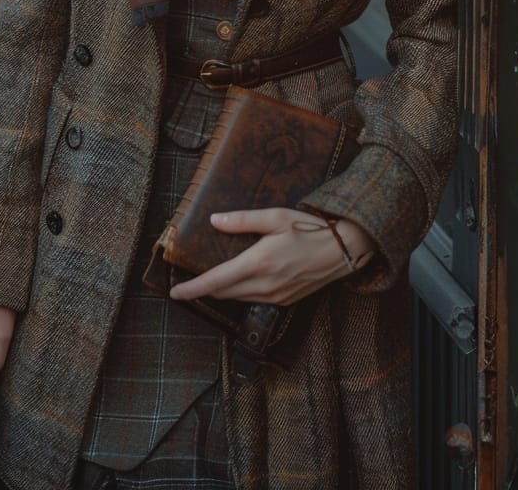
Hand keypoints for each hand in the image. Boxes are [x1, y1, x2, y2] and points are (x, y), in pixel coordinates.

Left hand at [169, 209, 374, 307]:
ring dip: (222, 291)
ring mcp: (275, 296)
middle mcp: (265, 285)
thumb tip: (214, 221)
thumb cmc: (310, 228)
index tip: (175, 293)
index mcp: (258, 263)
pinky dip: (241, 292)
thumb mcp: (275, 217)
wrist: (343, 250)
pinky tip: (240, 281)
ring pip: (238, 298)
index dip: (193, 289)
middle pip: (223, 293)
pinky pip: (254, 300)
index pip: (216, 281)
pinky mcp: (285, 301)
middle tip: (188, 282)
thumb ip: (242, 221)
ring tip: (210, 280)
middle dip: (204, 290)